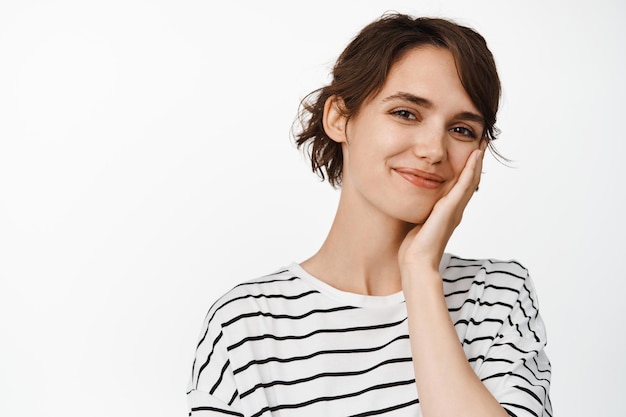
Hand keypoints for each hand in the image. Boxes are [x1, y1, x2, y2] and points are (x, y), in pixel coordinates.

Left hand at [399, 141, 485, 275]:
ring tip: (483, 145)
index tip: (470, 153)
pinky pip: (463, 185)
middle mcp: (456, 210)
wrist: (417, 262)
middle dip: (476, 162)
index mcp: (449, 212)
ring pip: (471, 180)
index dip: (467, 170)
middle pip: (470, 181)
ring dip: (477, 161)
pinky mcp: (450, 209)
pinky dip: (470, 170)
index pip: (461, 186)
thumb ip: (421, 211)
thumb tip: (414, 201)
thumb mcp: (419, 222)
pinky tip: (474, 156)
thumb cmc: (415, 248)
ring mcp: (455, 209)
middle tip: (483, 144)